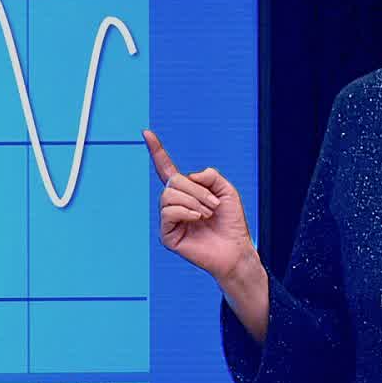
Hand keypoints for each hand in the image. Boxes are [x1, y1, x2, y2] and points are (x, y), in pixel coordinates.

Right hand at [143, 131, 258, 281]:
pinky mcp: (167, 234)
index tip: (146, 133)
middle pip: (173, 181)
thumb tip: (188, 177)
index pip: (167, 168)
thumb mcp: (227, 191)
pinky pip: (168, 212)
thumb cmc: (231, 223)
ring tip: (207, 214)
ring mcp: (169, 219)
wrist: (235, 250)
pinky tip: (197, 219)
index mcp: (186, 192)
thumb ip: (210, 176)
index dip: (157, 151)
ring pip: (170, 195)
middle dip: (196, 190)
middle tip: (214, 205)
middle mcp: (174, 203)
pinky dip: (185, 211)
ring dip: (194, 201)